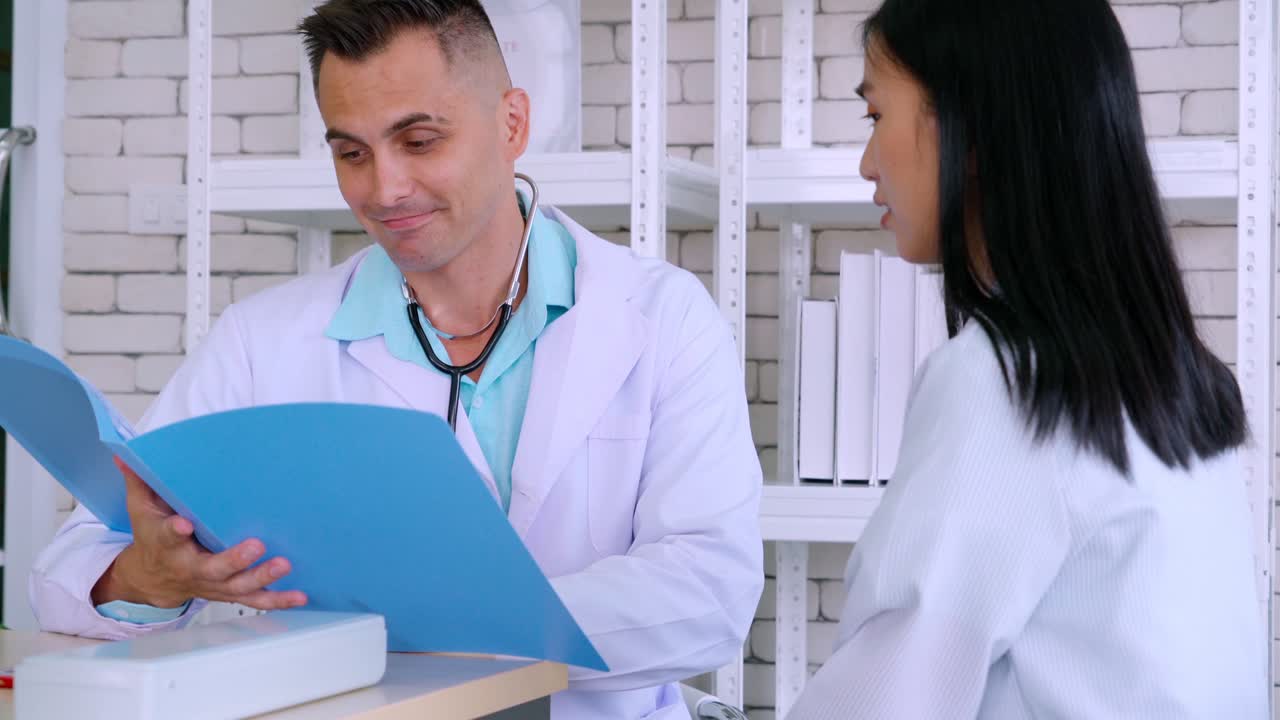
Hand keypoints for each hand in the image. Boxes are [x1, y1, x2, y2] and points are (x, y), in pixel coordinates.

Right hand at [90, 457, 307, 611]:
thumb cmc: (152, 537)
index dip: (175, 531)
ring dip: (262, 578)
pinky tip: (300, 595)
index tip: (183, 524)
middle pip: (213, 568)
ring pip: (238, 587)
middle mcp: (191, 568)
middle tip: (256, 545)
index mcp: (167, 545)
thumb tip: (124, 451)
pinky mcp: (229, 592)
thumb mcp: (141, 509)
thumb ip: (140, 481)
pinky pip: (254, 600)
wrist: (152, 579)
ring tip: (284, 565)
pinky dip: (277, 600)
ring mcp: (213, 584)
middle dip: (234, 559)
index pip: (168, 537)